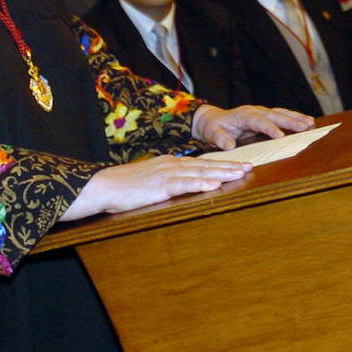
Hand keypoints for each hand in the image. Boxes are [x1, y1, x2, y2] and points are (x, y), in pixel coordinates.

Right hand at [61, 155, 253, 220]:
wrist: (102, 186)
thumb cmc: (124, 187)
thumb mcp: (150, 181)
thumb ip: (168, 182)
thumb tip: (183, 188)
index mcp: (170, 163)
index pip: (202, 164)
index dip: (222, 165)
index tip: (240, 166)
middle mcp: (172, 165)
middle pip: (206, 166)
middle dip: (229, 166)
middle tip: (250, 167)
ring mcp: (166, 173)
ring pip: (200, 173)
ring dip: (221, 173)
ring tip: (240, 174)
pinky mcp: (159, 185)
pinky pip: (183, 184)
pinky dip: (200, 184)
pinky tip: (213, 185)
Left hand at [194, 104, 314, 150]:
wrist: (213, 120)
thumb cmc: (214, 128)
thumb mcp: (213, 134)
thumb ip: (220, 139)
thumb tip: (229, 145)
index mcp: (243, 116)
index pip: (259, 121)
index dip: (270, 128)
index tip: (281, 136)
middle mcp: (255, 111)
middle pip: (275, 115)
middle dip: (290, 121)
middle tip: (305, 126)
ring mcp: (261, 113)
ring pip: (281, 113)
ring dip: (296, 118)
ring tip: (310, 123)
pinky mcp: (266, 117)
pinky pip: (281, 116)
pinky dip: (294, 118)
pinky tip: (306, 121)